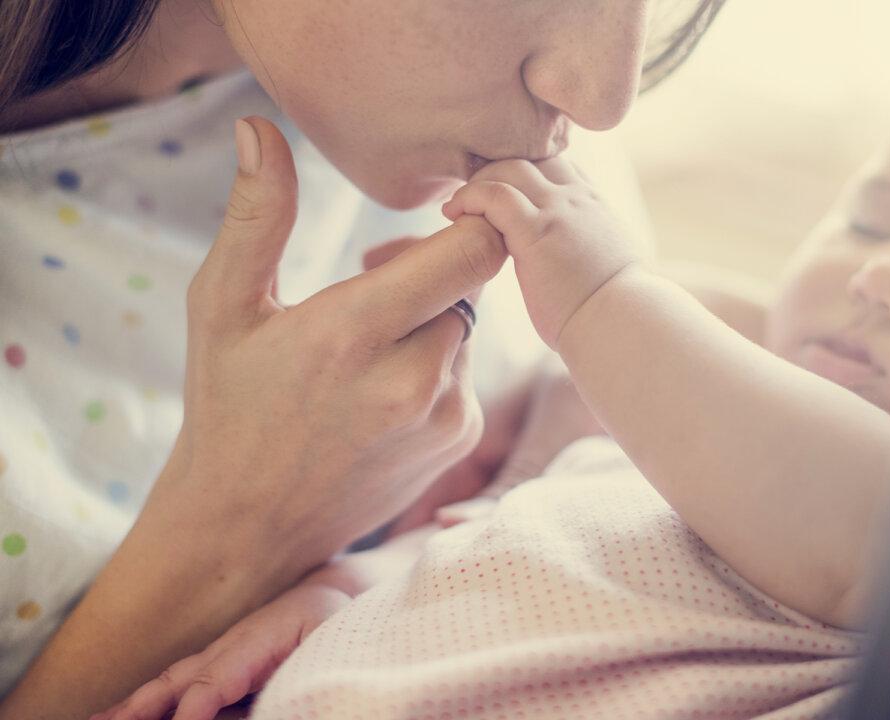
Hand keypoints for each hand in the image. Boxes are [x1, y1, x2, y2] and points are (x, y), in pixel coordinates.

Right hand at [1, 118, 507, 719]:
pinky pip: (468, 371)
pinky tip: (382, 387)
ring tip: (368, 345)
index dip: (470, 218)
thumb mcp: (222, 307)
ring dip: (431, 319)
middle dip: (430, 270)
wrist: (245, 526)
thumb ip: (256, 217)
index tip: (436, 213)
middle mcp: (414, 378)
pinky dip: (437, 364)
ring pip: (468, 326)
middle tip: (372, 282)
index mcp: (355, 331)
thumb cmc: (227, 407)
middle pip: (470, 282)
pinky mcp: (457, 441)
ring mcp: (444, 416)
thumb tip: (257, 128)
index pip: (473, 250)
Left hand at [441, 157, 638, 348]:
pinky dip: (469, 197)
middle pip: (529, 158)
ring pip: (509, 168)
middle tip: (470, 195)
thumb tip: (581, 269)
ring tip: (457, 205)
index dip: (524, 172)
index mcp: (594, 206)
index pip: (556, 165)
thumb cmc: (616, 312)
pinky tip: (453, 213)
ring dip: (478, 182)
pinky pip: (494, 195)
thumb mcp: (610, 268)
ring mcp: (558, 211)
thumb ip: (590, 253)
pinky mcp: (536, 232)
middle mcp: (577, 199)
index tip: (499, 192)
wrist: (621, 324)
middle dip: (496, 170)